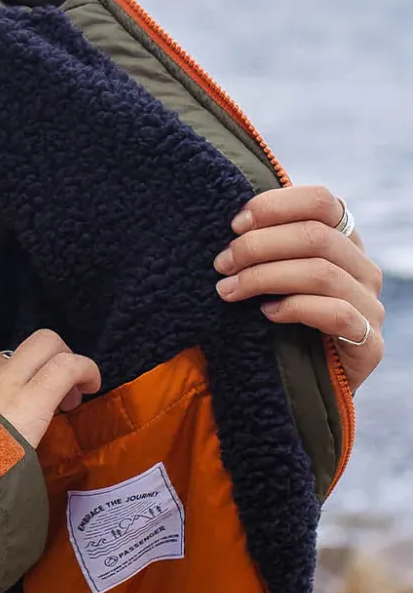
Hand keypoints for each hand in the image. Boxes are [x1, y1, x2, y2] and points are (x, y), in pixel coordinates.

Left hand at [0, 329, 100, 448]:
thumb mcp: (21, 469)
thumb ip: (34, 437)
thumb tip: (35, 431)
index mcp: (26, 404)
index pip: (69, 365)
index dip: (87, 370)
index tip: (88, 386)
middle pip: (44, 342)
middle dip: (59, 354)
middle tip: (58, 383)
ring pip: (0, 358)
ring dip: (9, 376)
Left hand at [214, 186, 383, 392]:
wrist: (301, 390)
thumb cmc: (277, 328)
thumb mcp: (271, 281)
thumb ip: (266, 250)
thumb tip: (230, 225)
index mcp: (343, 243)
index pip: (322, 201)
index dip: (276, 205)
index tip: (234, 224)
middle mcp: (362, 270)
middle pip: (316, 236)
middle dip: (259, 246)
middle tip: (222, 264)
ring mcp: (370, 306)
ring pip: (321, 272)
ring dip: (266, 277)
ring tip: (229, 290)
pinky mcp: (369, 344)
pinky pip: (336, 314)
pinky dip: (296, 308)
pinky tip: (266, 314)